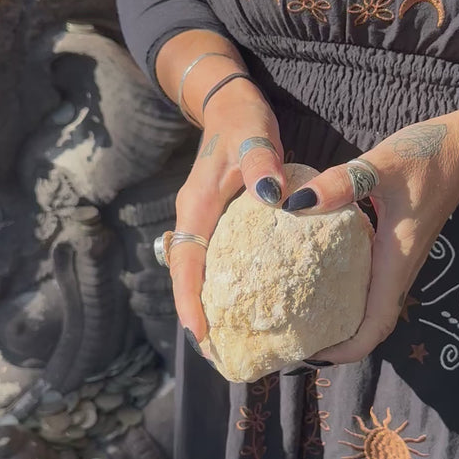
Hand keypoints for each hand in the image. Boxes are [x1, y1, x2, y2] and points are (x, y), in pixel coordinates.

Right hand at [169, 83, 286, 354]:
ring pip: (196, 271)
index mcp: (197, 206)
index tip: (201, 335)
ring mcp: (203, 220)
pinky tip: (243, 303)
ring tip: (225, 340)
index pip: (187, 263)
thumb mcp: (254, 136)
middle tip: (215, 354)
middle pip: (185, 277)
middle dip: (195, 315)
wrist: (229, 104)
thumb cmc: (243, 121)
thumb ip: (262, 163)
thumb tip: (273, 196)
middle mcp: (194, 218)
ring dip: (205, 304)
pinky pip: (212, 261)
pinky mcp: (216, 221)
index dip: (190, 300)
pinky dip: (220, 285)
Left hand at [281, 93, 458, 365]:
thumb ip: (339, 184)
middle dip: (336, 342)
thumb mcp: (380, 165)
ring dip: (342, 320)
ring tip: (300, 316)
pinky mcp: (397, 247)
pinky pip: (372, 284)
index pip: (374, 326)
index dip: (346, 350)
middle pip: (370, 326)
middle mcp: (399, 269)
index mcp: (395, 262)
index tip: (311, 356)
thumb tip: (294, 203)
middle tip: (294, 340)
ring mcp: (399, 260)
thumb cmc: (428, 156)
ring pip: (371, 306)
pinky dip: (347, 292)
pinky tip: (317, 275)